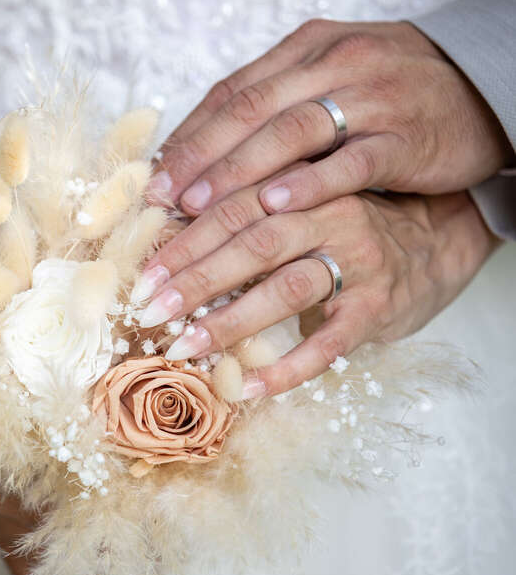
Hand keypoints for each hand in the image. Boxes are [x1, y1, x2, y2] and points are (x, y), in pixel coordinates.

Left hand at [137, 187, 497, 396]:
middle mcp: (331, 216)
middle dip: (194, 278)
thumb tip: (164, 227)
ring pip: (286, 289)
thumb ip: (249, 209)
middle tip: (147, 309)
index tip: (141, 270)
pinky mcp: (375, 309)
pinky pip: (328, 345)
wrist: (433, 248)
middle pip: (254, 244)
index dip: (185, 238)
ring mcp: (358, 263)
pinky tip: (247, 388)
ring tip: (184, 347)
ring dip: (229, 321)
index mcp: (303, 185)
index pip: (235, 206)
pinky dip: (286, 369)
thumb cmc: (343, 229)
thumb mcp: (300, 204)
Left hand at [148, 20, 510, 214]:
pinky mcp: (405, 137)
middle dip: (200, 157)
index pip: (235, 91)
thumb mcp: (332, 79)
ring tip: (200, 207)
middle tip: (161, 200)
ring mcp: (372, 97)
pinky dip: (310, 184)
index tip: (153, 177)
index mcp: (309, 47)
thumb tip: (205, 144)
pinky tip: (275, 207)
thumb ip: (277, 101)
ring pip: (292, 133)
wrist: (482, 87)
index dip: (190, 134)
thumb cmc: (393, 94)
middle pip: (252, 110)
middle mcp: (335, 63)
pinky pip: (352, 161)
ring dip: (241, 171)